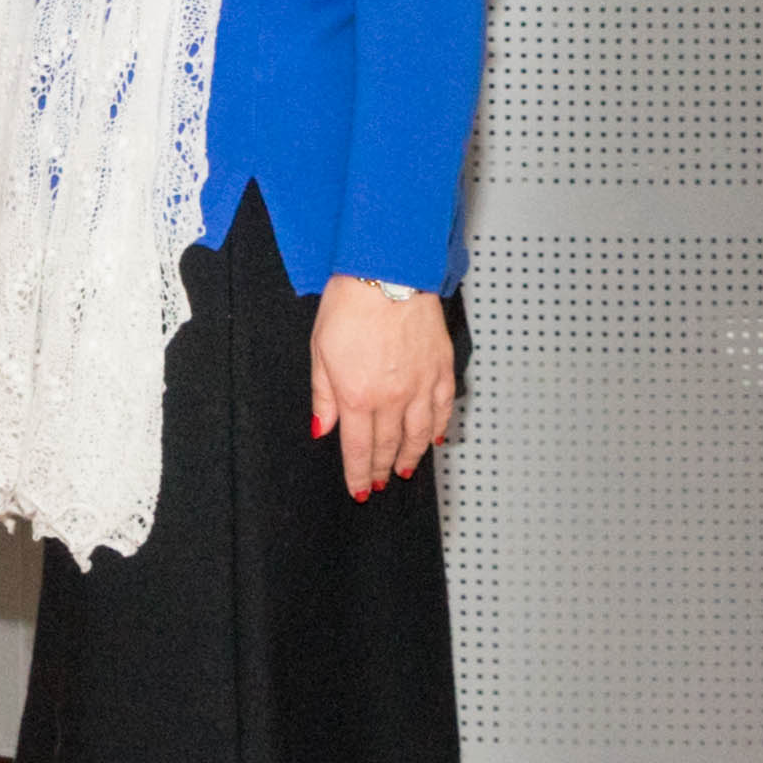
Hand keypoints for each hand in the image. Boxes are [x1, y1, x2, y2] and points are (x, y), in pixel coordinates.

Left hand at [311, 276, 455, 503]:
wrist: (388, 273)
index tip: (360, 488)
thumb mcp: (320, 351)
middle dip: (383, 469)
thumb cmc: (350, 304)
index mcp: (357, 395)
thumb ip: (323, 395)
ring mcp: (420, 385)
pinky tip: (434, 439)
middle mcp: (391, 397)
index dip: (359, 474)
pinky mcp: (441, 369)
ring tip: (405, 469)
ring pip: (419, 435)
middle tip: (381, 483)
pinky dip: (439, 428)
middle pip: (389, 446)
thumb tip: (322, 427)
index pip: (358, 449)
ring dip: (411, 457)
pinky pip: (443, 409)